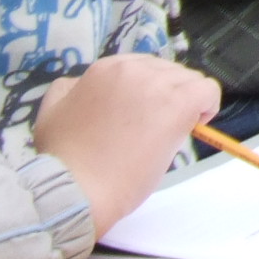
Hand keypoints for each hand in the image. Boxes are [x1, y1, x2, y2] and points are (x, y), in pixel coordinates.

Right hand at [32, 53, 220, 236]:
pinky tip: (195, 125)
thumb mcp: (50, 114)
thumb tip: (80, 83)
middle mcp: (133, 69)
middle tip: (155, 128)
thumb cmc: (62, 161)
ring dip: (186, 102)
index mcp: (104, 69)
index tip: (142, 116)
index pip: (143, 68)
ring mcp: (157, 85)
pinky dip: (207, 105)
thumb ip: (67, 90)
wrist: (75, 189)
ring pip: (189, 80)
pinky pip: (207, 90)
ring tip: (172, 130)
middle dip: (166, 97)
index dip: (147, 92)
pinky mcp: (178, 105)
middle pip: (168, 72)